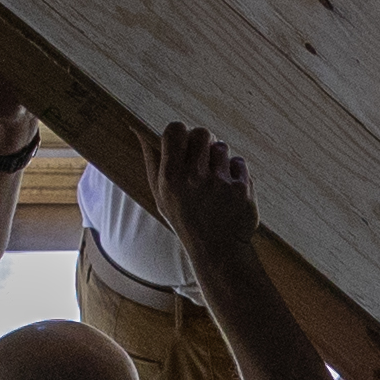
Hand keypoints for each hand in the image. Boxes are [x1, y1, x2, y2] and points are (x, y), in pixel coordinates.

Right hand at [150, 119, 259, 270]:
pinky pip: (239, 162)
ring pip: (222, 147)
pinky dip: (236, 172)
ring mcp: (219, 183)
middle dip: (204, 141)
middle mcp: (194, 177)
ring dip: (220, 159)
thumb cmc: (186, 220)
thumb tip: (138, 130)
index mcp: (170, 177)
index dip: (182, 132)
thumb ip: (152, 161)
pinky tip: (229, 190)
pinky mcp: (240, 188)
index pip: (175, 129)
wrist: (218, 250)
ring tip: (216, 180)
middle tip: (204, 159)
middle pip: (202, 132)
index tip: (185, 144)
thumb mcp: (161, 196)